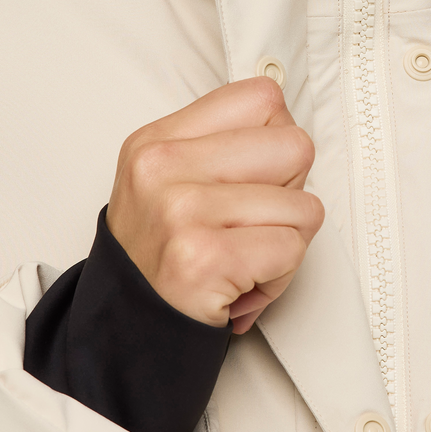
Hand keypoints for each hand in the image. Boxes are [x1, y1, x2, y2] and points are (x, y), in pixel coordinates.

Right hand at [106, 77, 322, 333]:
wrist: (126, 333)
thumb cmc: (163, 258)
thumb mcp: (171, 182)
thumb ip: (226, 146)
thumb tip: (289, 126)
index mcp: (158, 140)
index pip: (263, 98)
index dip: (278, 140)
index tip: (255, 177)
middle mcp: (162, 167)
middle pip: (295, 146)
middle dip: (291, 193)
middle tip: (251, 224)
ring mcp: (180, 210)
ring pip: (304, 205)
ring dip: (288, 243)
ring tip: (244, 258)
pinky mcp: (202, 257)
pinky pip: (291, 249)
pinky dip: (280, 276)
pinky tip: (243, 283)